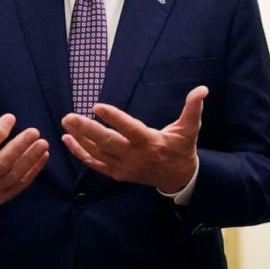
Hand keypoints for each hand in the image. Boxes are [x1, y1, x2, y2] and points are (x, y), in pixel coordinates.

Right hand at [0, 114, 48, 203]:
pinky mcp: (1, 197)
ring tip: (43, 143)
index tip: (10, 118)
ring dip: (31, 158)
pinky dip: (34, 170)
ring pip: (14, 176)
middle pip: (1, 164)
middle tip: (34, 131)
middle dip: (19, 146)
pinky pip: (21, 184)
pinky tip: (43, 156)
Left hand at [61, 86, 205, 192]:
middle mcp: (134, 156)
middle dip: (86, 129)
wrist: (178, 179)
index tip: (96, 106)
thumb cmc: (182, 149)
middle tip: (69, 116)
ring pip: (97, 153)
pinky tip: (68, 140)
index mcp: (150, 142)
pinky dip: (80, 153)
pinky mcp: (117, 173)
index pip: (129, 129)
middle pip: (107, 143)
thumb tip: (202, 89)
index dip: (113, 118)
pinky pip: (95, 164)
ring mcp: (124, 166)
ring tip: (66, 123)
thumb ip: (193, 108)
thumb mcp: (190, 129)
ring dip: (80, 139)